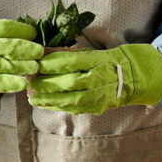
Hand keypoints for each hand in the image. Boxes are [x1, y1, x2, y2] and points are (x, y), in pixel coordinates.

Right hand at [0, 17, 42, 91]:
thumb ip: (0, 29)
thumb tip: (29, 32)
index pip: (2, 28)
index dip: (20, 31)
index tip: (34, 34)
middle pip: (1, 48)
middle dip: (23, 51)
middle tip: (39, 53)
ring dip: (18, 68)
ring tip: (34, 68)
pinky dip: (7, 84)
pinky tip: (21, 84)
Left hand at [28, 44, 161, 114]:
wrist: (132, 77)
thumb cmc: (106, 61)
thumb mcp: (90, 52)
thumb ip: (66, 53)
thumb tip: (41, 52)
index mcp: (98, 60)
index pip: (72, 62)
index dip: (52, 64)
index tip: (36, 63)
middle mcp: (100, 78)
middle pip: (70, 82)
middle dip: (47, 84)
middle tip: (29, 82)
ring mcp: (100, 94)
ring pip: (72, 99)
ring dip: (49, 100)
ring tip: (32, 98)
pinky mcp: (98, 106)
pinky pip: (76, 109)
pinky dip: (58, 107)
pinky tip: (45, 105)